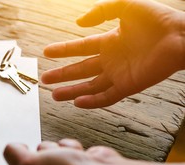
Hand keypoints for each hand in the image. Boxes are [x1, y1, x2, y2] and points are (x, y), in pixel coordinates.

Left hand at [0, 139, 126, 164]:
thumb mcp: (25, 163)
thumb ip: (11, 153)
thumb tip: (13, 149)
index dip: (12, 164)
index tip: (25, 162)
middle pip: (25, 163)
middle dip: (35, 156)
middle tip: (46, 163)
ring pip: (43, 152)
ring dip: (52, 149)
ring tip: (64, 159)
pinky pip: (60, 149)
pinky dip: (68, 148)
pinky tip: (77, 156)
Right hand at [41, 0, 184, 107]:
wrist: (181, 36)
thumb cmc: (157, 19)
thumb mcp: (125, 5)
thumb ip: (101, 10)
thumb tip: (78, 25)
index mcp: (109, 42)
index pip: (80, 48)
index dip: (63, 50)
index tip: (46, 52)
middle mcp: (111, 60)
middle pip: (80, 70)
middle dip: (62, 75)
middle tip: (44, 80)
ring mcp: (119, 74)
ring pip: (90, 86)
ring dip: (72, 91)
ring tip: (54, 96)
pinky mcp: (129, 86)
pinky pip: (107, 97)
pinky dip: (93, 101)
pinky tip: (78, 103)